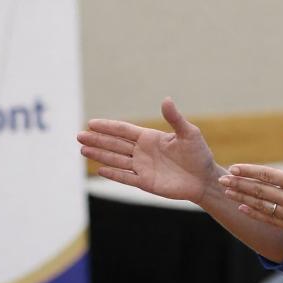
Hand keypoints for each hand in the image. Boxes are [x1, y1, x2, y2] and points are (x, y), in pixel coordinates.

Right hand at [77, 97, 216, 202]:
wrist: (204, 178)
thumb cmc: (198, 154)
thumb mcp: (188, 133)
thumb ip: (175, 118)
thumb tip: (165, 99)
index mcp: (149, 137)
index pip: (123, 130)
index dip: (107, 126)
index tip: (91, 122)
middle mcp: (142, 152)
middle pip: (114, 144)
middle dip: (97, 139)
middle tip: (78, 135)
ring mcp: (142, 167)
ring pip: (116, 160)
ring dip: (99, 155)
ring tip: (82, 149)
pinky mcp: (145, 183)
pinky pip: (126, 178)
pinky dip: (113, 174)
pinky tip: (99, 170)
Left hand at [218, 133, 282, 245]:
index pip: (267, 175)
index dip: (248, 171)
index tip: (234, 168)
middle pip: (258, 190)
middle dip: (238, 184)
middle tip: (222, 180)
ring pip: (260, 205)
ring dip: (241, 198)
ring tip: (227, 192)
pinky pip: (268, 220)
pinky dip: (253, 213)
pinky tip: (242, 208)